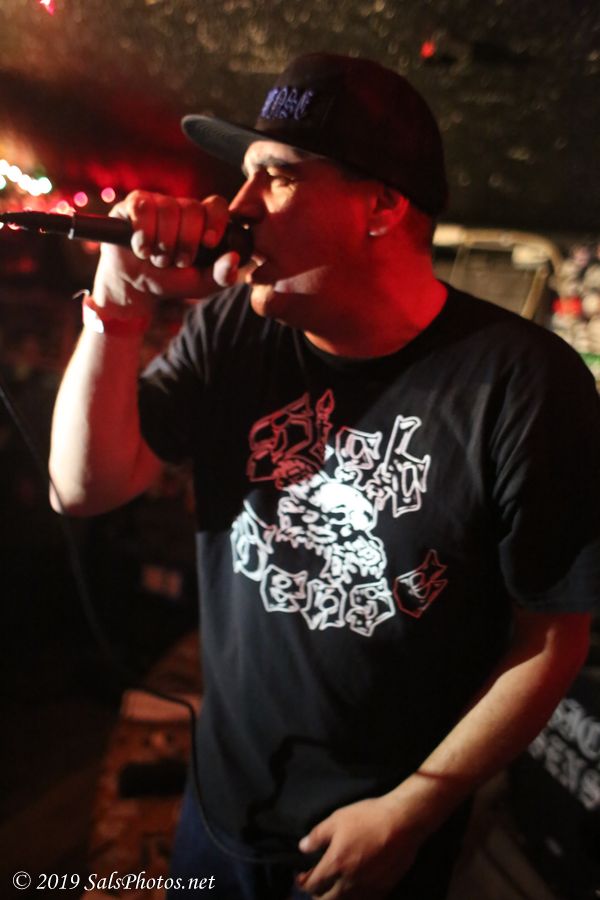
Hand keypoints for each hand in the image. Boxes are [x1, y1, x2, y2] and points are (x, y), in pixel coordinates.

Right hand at [92, 190, 238, 312]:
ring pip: (167, 208)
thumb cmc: (173, 281)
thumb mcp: (202, 284)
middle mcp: (182, 207)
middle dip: (186, 241)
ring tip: (159, 260)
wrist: (138, 287)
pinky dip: (144, 233)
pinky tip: (143, 250)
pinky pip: (142, 208)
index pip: (215, 205)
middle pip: (191, 208)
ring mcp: (158, 203)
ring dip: (164, 243)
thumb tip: (235, 258)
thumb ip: (222, 274)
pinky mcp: (134, 204)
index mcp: (203, 221)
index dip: (215, 221)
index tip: (209, 243)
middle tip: (178, 262)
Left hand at [295, 795, 424, 898]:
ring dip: (336, 899)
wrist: (402, 822)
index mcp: (335, 864)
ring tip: (333, 891)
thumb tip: (302, 848)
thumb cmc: (368, 817)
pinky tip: (355, 891)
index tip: (301, 877)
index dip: (303, 883)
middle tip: (315, 887)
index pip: (312, 885)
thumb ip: (317, 836)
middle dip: (317, 895)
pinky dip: (356, 899)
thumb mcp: (337, 819)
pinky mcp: (384, 889)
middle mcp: (349, 882)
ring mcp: (368, 888)